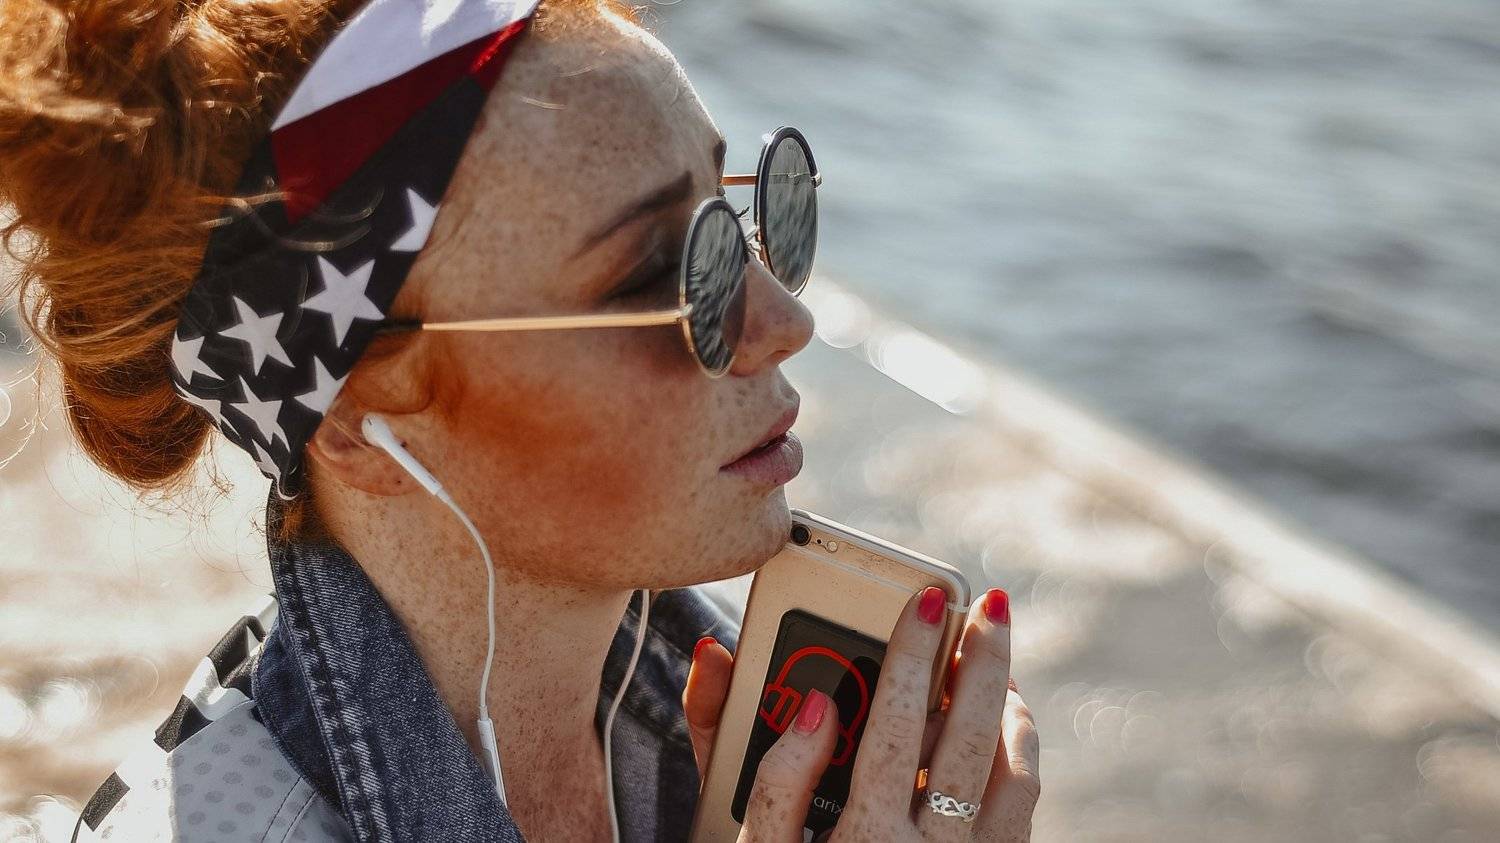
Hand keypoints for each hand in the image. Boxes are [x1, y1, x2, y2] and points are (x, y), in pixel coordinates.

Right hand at [683, 587, 1040, 841]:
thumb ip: (769, 774)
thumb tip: (798, 695)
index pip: (892, 728)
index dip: (910, 658)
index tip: (922, 602)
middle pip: (969, 739)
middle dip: (982, 661)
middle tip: (989, 605)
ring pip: (1013, 776)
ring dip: (1010, 709)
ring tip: (998, 664)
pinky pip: (1023, 811)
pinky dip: (1019, 758)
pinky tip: (1001, 729)